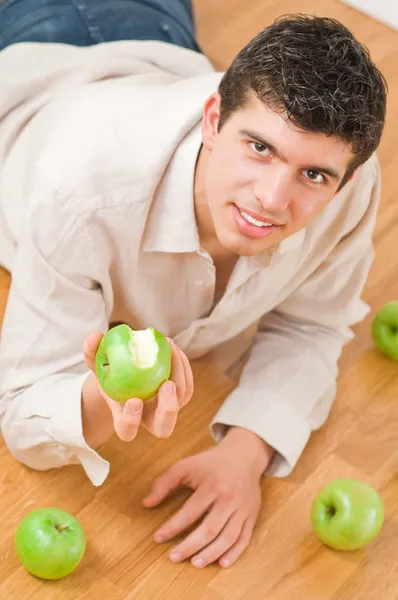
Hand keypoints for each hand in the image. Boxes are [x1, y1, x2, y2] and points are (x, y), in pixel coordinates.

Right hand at [83, 329, 193, 441]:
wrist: (126, 372)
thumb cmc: (109, 370)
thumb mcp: (96, 361)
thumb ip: (92, 351)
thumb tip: (92, 337)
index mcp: (124, 419)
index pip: (127, 430)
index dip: (131, 420)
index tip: (133, 400)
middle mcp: (148, 419)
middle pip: (163, 428)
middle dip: (168, 409)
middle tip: (166, 384)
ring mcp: (165, 409)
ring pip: (180, 401)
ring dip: (179, 375)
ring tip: (170, 349)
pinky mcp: (179, 396)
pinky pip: (187, 387)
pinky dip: (184, 368)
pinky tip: (174, 350)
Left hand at [143, 428, 273, 567]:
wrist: (244, 455)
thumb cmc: (211, 462)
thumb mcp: (186, 465)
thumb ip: (165, 483)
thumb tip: (147, 504)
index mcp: (212, 485)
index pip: (190, 512)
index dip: (173, 527)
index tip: (157, 538)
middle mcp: (229, 498)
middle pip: (210, 528)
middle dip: (190, 546)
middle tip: (174, 557)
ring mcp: (243, 509)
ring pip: (228, 537)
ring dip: (211, 553)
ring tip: (195, 563)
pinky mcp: (252, 515)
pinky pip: (244, 538)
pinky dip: (234, 553)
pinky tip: (222, 563)